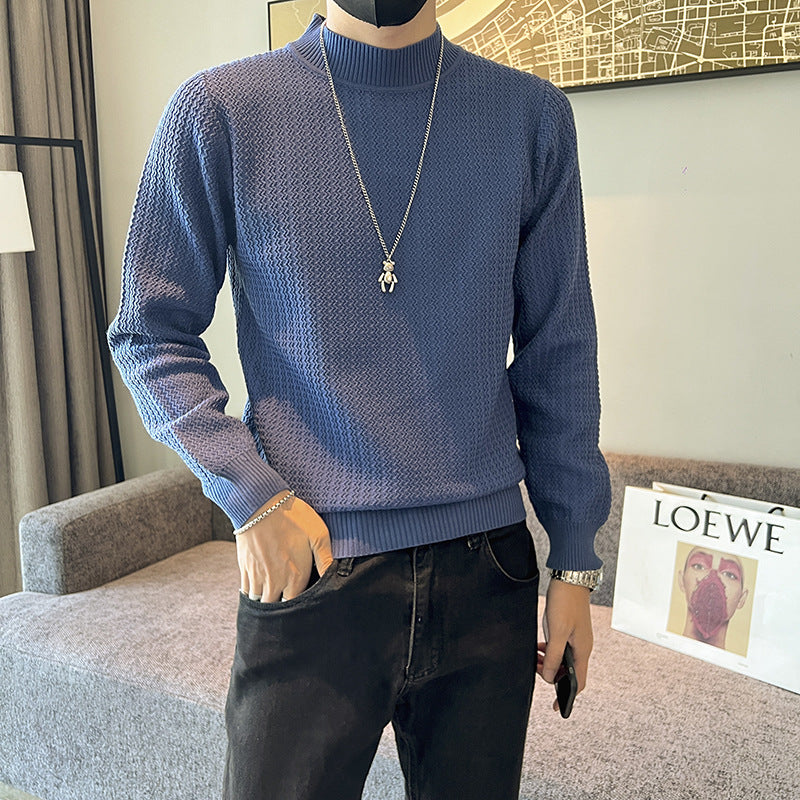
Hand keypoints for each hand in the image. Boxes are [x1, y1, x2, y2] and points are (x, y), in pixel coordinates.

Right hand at [236, 491, 333, 602]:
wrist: (260, 503)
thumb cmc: (293, 517)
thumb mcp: (318, 535)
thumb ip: (326, 560)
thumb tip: (335, 579)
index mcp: (295, 576)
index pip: (296, 605)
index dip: (300, 607)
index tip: (303, 603)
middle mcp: (274, 581)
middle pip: (275, 609)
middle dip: (280, 611)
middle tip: (286, 607)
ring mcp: (257, 575)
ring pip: (259, 602)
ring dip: (265, 604)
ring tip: (272, 600)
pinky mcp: (244, 567)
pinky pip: (245, 591)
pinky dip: (250, 596)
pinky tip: (257, 593)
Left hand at [536, 577, 593, 712]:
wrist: (570, 578)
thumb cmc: (565, 603)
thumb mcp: (557, 632)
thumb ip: (554, 657)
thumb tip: (551, 678)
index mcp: (583, 651)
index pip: (579, 683)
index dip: (567, 696)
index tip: (555, 706)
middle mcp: (582, 647)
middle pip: (569, 672)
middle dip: (553, 676)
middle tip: (537, 669)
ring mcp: (576, 638)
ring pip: (563, 660)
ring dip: (550, 663)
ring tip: (536, 658)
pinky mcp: (569, 629)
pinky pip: (559, 648)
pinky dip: (549, 651)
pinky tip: (539, 646)